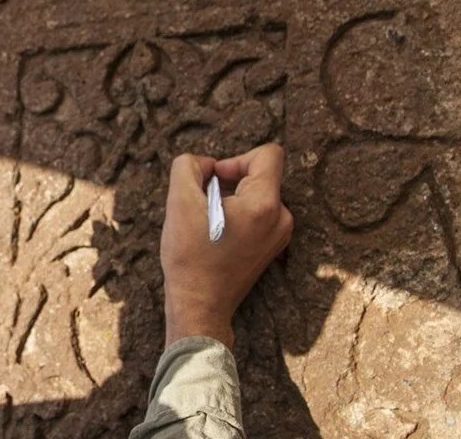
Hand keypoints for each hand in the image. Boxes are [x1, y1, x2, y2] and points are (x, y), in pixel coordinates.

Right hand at [161, 144, 292, 348]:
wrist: (199, 306)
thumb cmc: (190, 257)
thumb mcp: (179, 201)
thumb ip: (188, 166)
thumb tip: (206, 164)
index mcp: (265, 204)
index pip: (268, 154)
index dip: (235, 159)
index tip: (214, 181)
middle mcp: (281, 218)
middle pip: (260, 175)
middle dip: (229, 182)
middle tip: (204, 208)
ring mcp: (279, 235)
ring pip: (256, 195)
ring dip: (230, 200)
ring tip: (208, 224)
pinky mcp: (271, 248)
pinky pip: (256, 214)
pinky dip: (236, 216)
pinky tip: (216, 236)